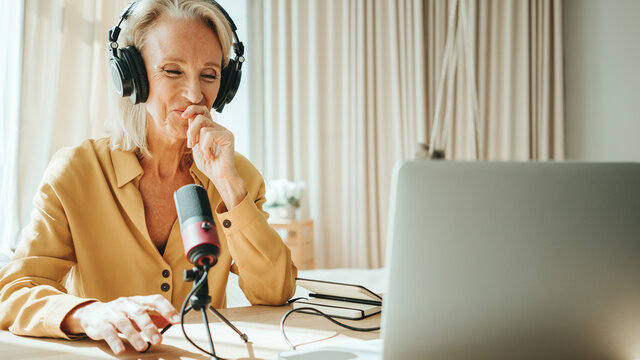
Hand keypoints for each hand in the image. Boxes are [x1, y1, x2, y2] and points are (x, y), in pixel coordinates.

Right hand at [61, 295, 179, 354]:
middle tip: (158, 339)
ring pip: (124, 323)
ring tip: (143, 347)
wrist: (91, 313)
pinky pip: (108, 333)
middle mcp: (125, 305)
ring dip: (135, 336)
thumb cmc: (119, 313)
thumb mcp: (136, 312)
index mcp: (137, 301)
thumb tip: (170, 322)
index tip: (177, 320)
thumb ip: (153, 317)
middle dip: (150, 326)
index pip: (155, 300)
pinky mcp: (100, 324)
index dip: (167, 309)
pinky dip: (115, 342)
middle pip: (139, 312)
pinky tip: (121, 350)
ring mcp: (112, 313)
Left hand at [183, 105, 247, 208]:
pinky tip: (211, 156)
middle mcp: (219, 128)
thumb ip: (194, 132)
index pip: (202, 111)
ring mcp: (224, 131)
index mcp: (212, 128)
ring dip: (199, 143)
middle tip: (191, 145)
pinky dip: (206, 148)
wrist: (220, 177)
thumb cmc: (209, 165)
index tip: (183, 115)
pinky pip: (209, 135)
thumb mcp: (196, 146)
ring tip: (205, 154)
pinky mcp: (228, 136)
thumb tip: (189, 116)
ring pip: (203, 127)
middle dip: (191, 132)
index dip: (192, 109)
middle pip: (199, 117)